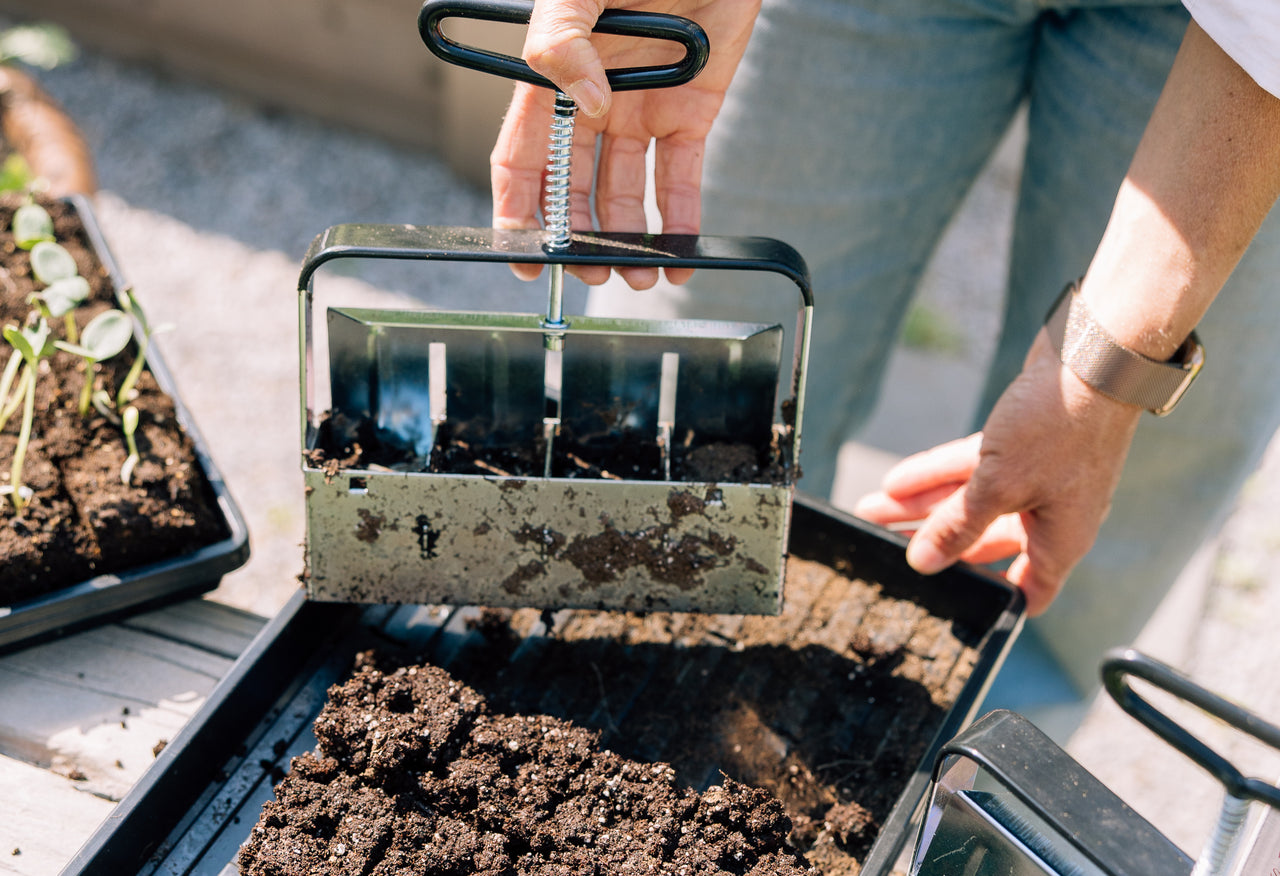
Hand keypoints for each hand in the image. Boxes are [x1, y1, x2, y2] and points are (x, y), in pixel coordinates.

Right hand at [491, 0, 758, 288]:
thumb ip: (565, 40)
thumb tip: (587, 105)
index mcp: (553, 78)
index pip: (522, 160)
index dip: (518, 212)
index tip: (524, 258)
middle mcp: (593, 103)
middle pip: (574, 190)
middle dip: (579, 239)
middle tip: (592, 275)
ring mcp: (641, 112)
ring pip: (626, 195)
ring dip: (629, 241)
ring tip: (639, 277)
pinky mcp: (691, 113)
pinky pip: (681, 179)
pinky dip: (681, 222)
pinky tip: (679, 257)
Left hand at [854, 333, 1142, 614]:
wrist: (1090, 358)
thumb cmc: (1060, 430)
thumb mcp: (999, 486)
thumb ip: (959, 526)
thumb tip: (923, 563)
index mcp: (1059, 541)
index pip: (1026, 591)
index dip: (993, 605)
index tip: (950, 611)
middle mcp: (1049, 516)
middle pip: (980, 542)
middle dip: (929, 542)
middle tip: (880, 547)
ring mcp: (1036, 481)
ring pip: (968, 502)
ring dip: (919, 506)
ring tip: (871, 511)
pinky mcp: (1021, 448)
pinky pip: (970, 471)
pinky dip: (936, 475)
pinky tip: (895, 482)